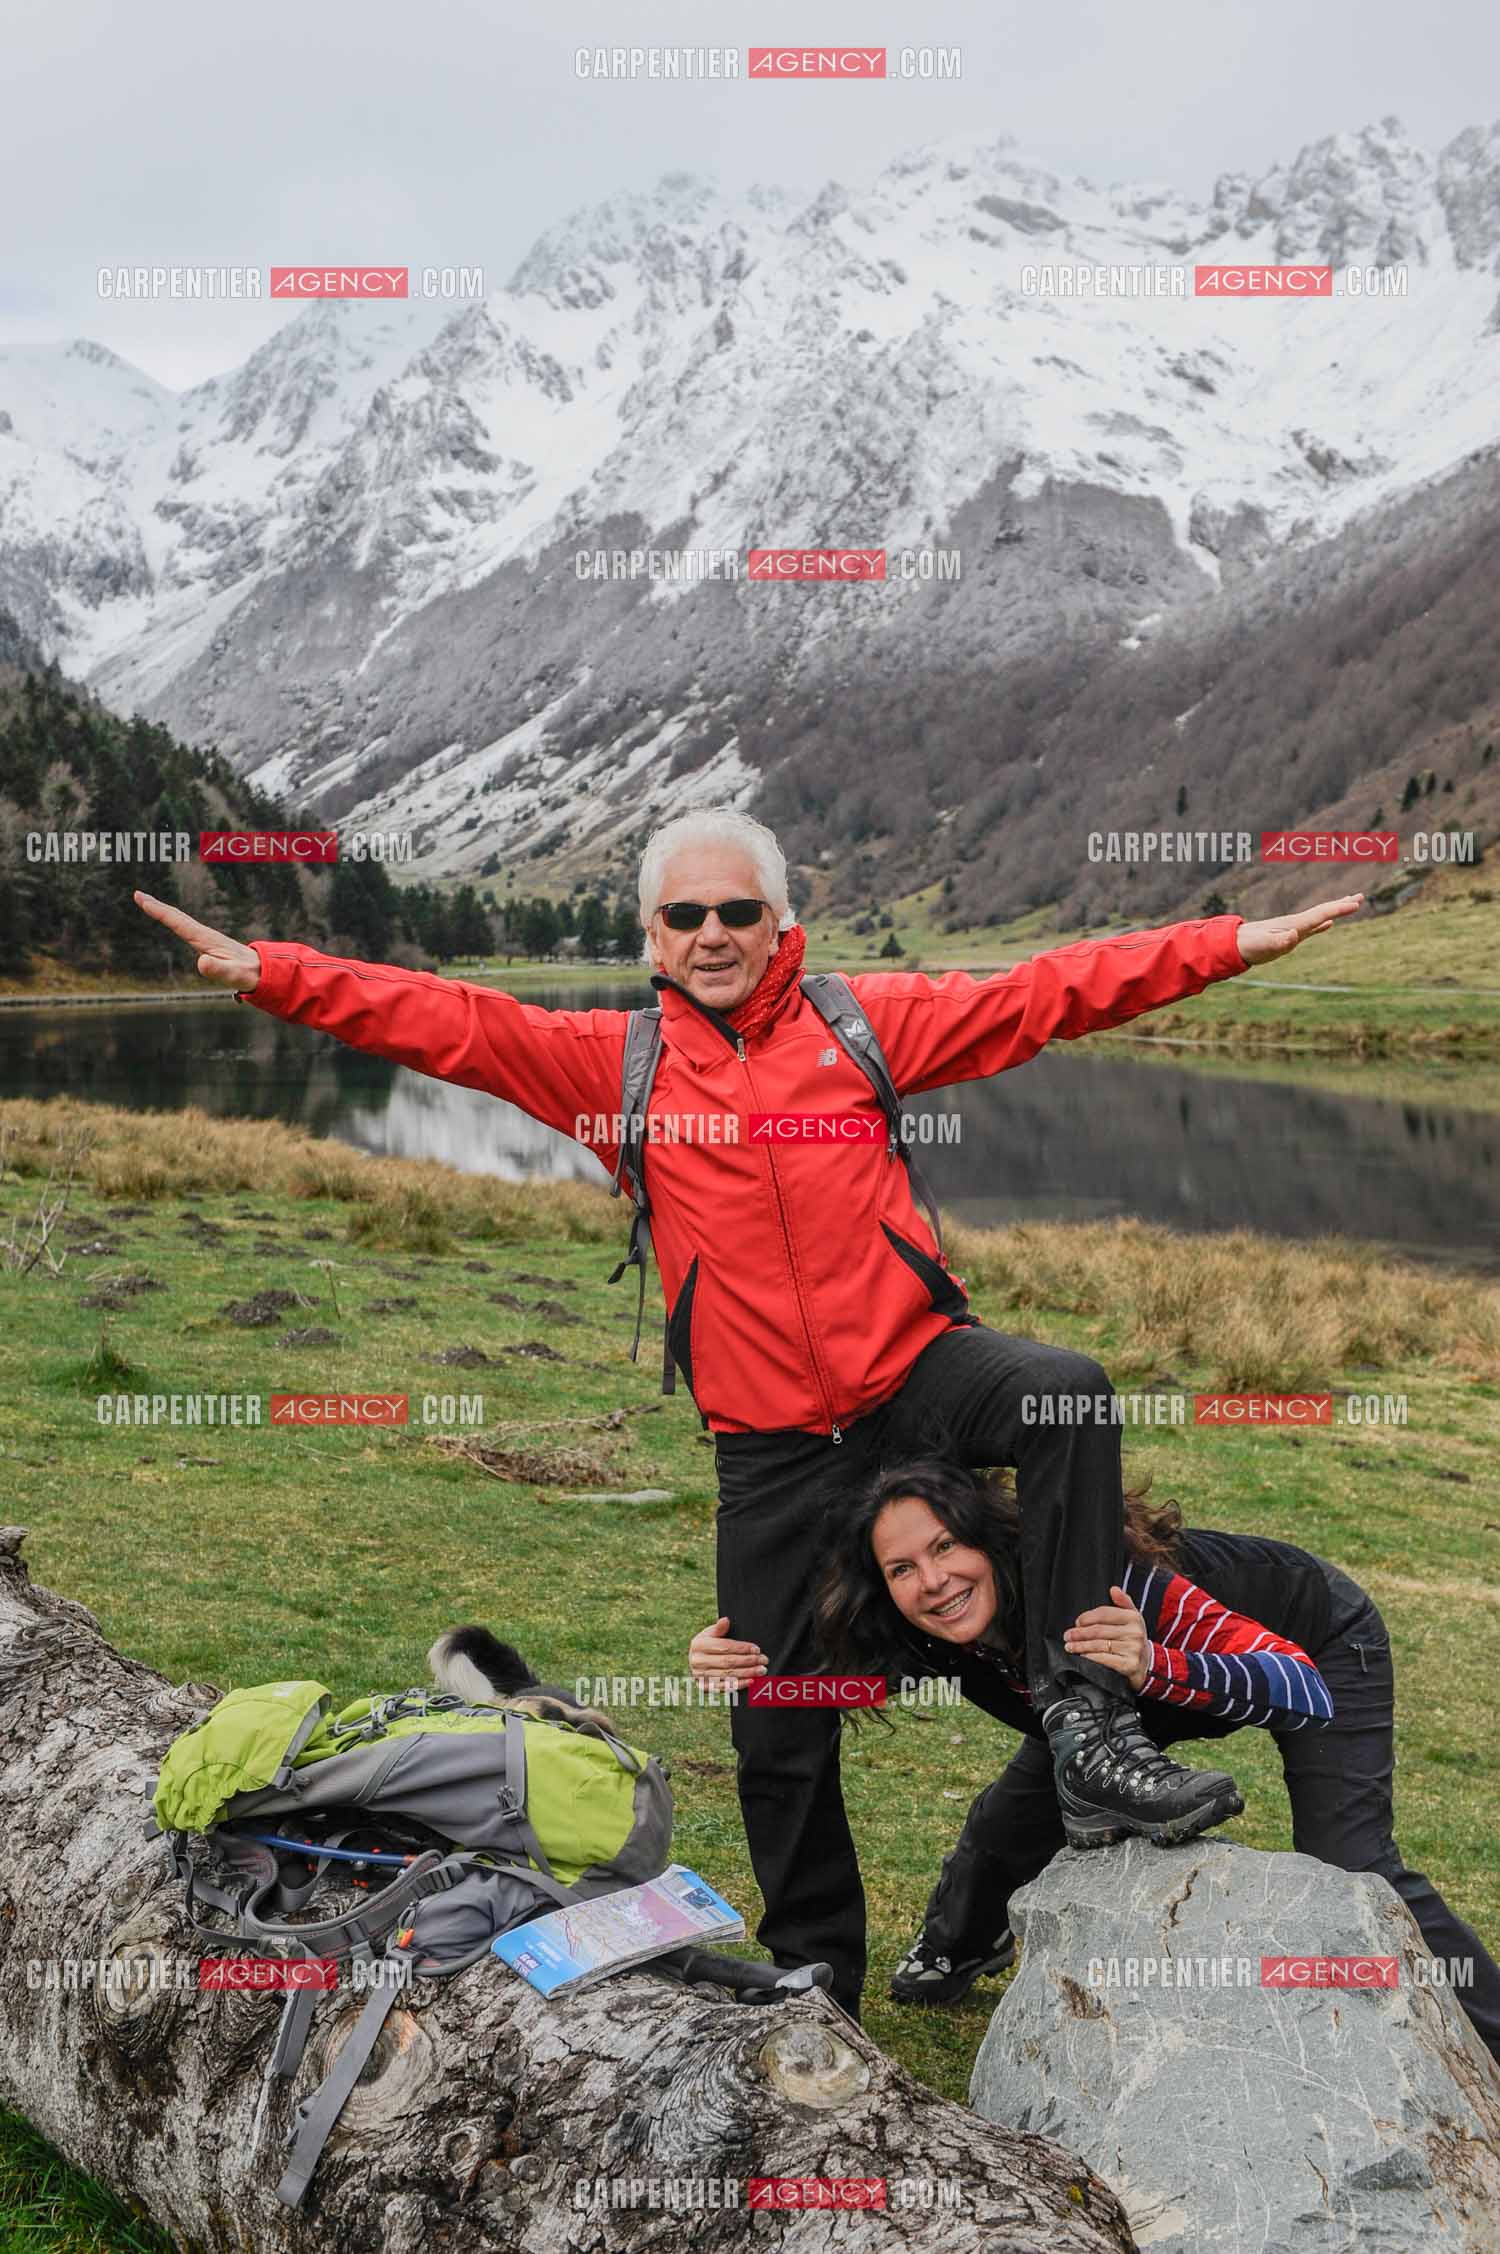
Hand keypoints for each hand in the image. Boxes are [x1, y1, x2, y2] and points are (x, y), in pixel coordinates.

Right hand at [133, 891, 261, 991]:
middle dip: (157, 907)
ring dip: (165, 912)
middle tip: (138, 895)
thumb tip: (202, 962)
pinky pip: (188, 929)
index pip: (178, 922)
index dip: (159, 910)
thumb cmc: (249, 975)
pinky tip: (173, 922)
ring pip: (182, 922)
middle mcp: (206, 935)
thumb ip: (219, 970)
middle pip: (178, 917)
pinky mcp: (211, 944)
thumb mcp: (233, 975)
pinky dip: (176, 922)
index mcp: (206, 939)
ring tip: (149, 904)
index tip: (141, 898)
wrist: (266, 971)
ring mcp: (209, 939)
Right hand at [688, 1616, 767, 1691]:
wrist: (695, 1660)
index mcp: (698, 1645)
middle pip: (727, 1662)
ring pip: (727, 1675)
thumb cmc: (707, 1643)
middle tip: (764, 1660)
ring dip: (747, 1673)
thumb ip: (719, 1628)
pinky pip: (724, 1687)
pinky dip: (739, 1684)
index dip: (742, 1648)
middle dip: (748, 1661)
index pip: (724, 1647)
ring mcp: (700, 1675)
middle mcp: (697, 1661)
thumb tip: (726, 1620)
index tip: (757, 1649)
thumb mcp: (710, 1633)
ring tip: (761, 1670)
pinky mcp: (704, 1687)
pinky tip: (751, 1681)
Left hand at [1063, 1586, 1148, 1692]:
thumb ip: (1123, 1602)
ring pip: (1099, 1645)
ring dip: (1081, 1646)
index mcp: (1133, 1617)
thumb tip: (1114, 1589)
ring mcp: (1133, 1649)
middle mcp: (1135, 1633)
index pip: (1104, 1614)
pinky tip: (1082, 1656)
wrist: (1146, 1664)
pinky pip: (1105, 1659)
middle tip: (1067, 1635)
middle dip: (1079, 1633)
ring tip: (1070, 1646)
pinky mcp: (1130, 1665)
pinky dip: (1090, 1657)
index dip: (1087, 1617)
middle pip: (1099, 1630)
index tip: (1076, 1622)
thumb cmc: (1133, 1638)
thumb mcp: (1132, 1617)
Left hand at [1235, 894, 1363, 966]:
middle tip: (1361, 897)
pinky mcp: (1289, 935)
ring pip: (1320, 917)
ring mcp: (1293, 928)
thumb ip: (1278, 941)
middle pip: (1323, 911)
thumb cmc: (1249, 946)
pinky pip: (1312, 927)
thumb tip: (1293, 936)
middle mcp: (1296, 923)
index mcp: (1294, 925)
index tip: (1356, 904)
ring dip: (1335, 911)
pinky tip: (1328, 925)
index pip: (1320, 914)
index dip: (1338, 910)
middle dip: (1342, 904)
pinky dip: (1323, 924)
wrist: (1234, 944)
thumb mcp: (1264, 946)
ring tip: (1350, 904)